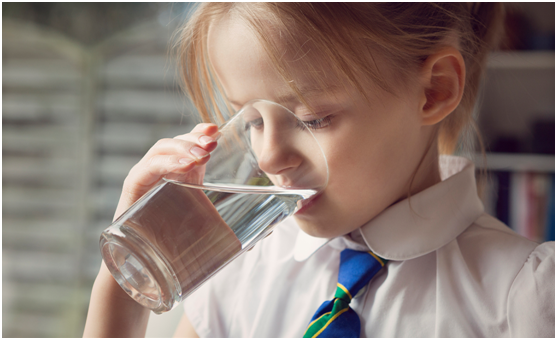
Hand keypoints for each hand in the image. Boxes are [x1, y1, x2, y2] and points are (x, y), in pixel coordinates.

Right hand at [83, 123, 219, 336]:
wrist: (146, 266)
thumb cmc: (176, 245)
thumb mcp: (208, 227)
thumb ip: (235, 226)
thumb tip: (269, 230)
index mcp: (182, 175)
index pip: (191, 144)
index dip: (202, 133)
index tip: (217, 130)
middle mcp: (163, 172)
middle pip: (177, 142)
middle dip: (195, 139)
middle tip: (213, 142)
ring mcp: (146, 177)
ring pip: (161, 149)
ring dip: (182, 148)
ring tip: (202, 155)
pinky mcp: (133, 189)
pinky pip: (146, 168)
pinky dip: (165, 163)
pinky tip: (184, 167)